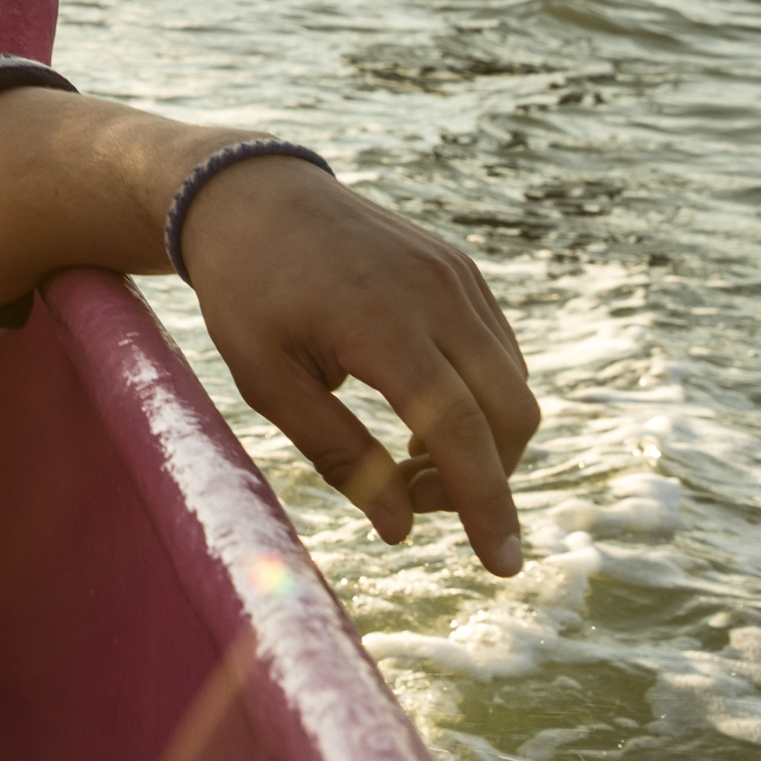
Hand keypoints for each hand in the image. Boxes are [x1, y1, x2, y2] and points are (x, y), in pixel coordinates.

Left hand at [177, 156, 541, 574]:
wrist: (252, 194)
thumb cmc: (246, 293)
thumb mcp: (265, 380)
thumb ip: (336, 453)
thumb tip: (400, 529)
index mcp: (382, 323)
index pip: (459, 429)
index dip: (485, 502)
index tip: (502, 565)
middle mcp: (437, 294)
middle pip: (509, 413)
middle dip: (485, 478)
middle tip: (412, 497)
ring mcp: (458, 277)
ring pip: (513, 386)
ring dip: (481, 443)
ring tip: (406, 460)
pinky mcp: (463, 272)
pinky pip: (499, 354)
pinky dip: (479, 401)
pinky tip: (422, 414)